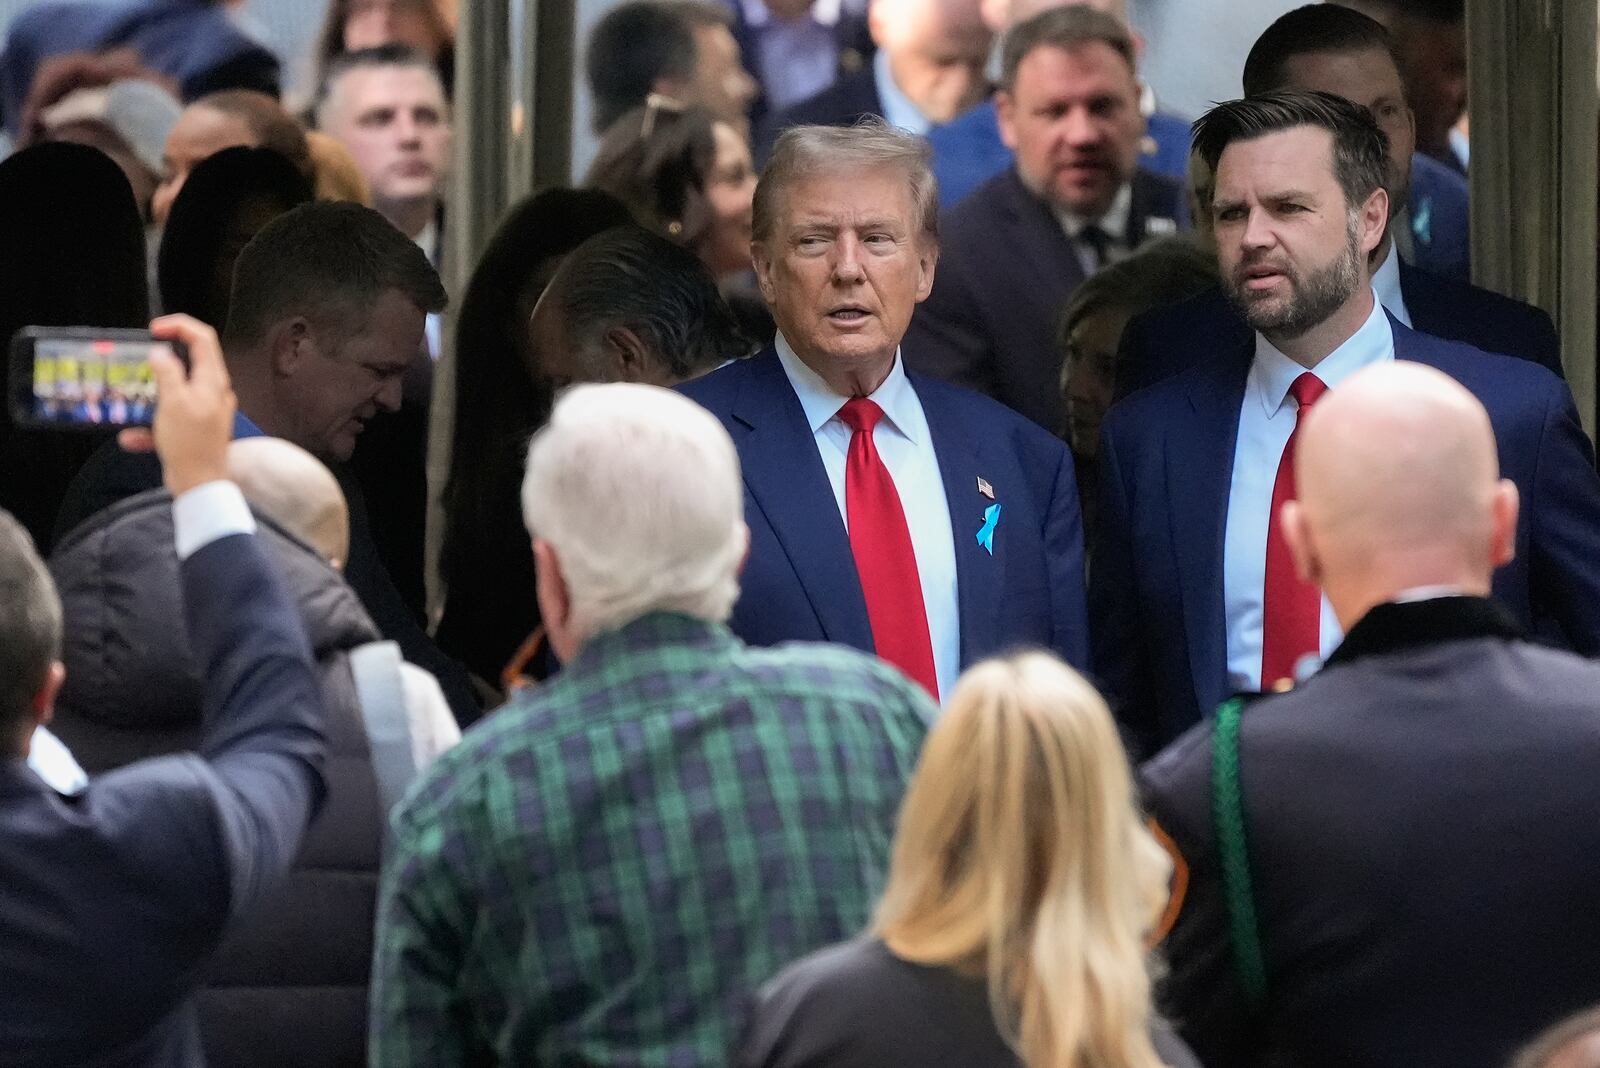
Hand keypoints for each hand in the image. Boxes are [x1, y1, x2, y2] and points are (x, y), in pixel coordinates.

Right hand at [116, 316, 235, 496]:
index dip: (180, 326)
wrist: (200, 485)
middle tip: (142, 358)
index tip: (155, 329)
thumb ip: (167, 373)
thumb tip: (161, 353)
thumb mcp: (173, 402)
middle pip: (192, 362)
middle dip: (165, 358)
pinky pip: (170, 420)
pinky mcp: (195, 429)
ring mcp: (206, 411)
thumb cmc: (189, 445)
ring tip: (135, 397)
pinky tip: (132, 438)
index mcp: (213, 382)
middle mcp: (214, 393)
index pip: (203, 339)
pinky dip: (151, 426)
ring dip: (154, 393)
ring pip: (177, 391)